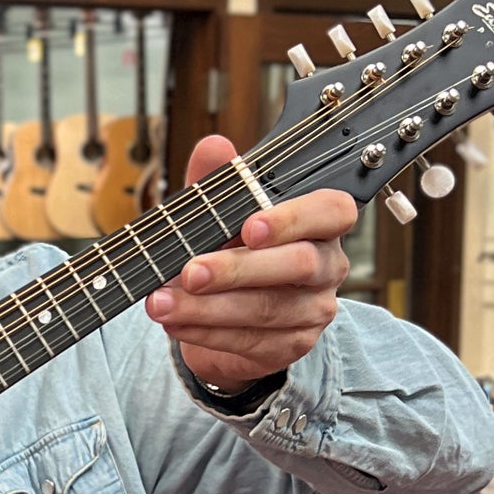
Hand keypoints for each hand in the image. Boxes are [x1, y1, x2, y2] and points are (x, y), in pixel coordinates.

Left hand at [145, 134, 354, 393]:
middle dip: (237, 269)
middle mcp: (327, 266)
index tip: (249, 226)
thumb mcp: (219, 214)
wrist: (227, 315)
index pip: (332, 212)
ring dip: (208, 307)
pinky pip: (251, 341)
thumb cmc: (232, 251)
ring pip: (267, 309)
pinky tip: (175, 323)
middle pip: (297, 265)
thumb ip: (219, 182)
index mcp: (320, 223)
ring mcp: (313, 310)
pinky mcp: (291, 346)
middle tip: (189, 271)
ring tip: (161, 302)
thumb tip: (214, 146)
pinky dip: (206, 332)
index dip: (294, 218)